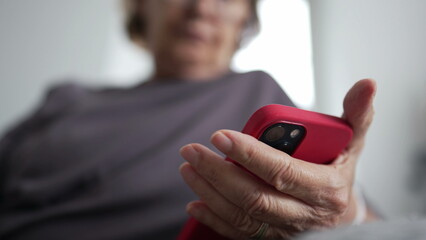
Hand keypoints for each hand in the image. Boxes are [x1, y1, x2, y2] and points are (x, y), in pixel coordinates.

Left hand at [179, 79, 375, 238]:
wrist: (342, 214)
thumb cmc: (340, 171)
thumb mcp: (353, 142)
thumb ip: (357, 114)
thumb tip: (366, 84)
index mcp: (326, 188)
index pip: (282, 171)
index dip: (250, 154)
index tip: (220, 136)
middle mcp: (305, 215)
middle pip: (255, 197)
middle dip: (219, 173)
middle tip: (192, 151)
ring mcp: (286, 230)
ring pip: (243, 215)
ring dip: (210, 192)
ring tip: (188, 168)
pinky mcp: (271, 238)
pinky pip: (239, 233)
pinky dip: (214, 219)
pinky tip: (195, 203)